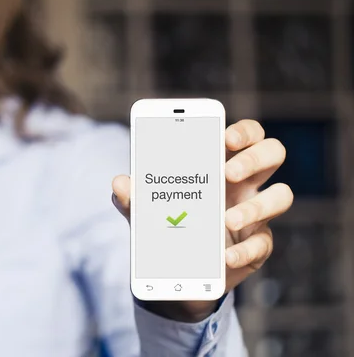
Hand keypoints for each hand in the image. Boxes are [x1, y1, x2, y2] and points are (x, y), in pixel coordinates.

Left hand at [112, 119, 293, 321]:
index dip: (243, 130)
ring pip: (281, 196)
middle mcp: (245, 184)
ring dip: (256, 206)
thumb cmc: (169, 223)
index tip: (225, 136)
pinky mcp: (257, 246)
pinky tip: (225, 257)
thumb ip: (134, 196)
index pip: (246, 134)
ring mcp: (256, 214)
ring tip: (225, 220)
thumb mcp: (147, 210)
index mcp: (222, 164)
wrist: (179, 269)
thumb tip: (118, 182)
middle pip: (272, 153)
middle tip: (227, 173)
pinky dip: (244, 251)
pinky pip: (263, 243)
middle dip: (254, 158)